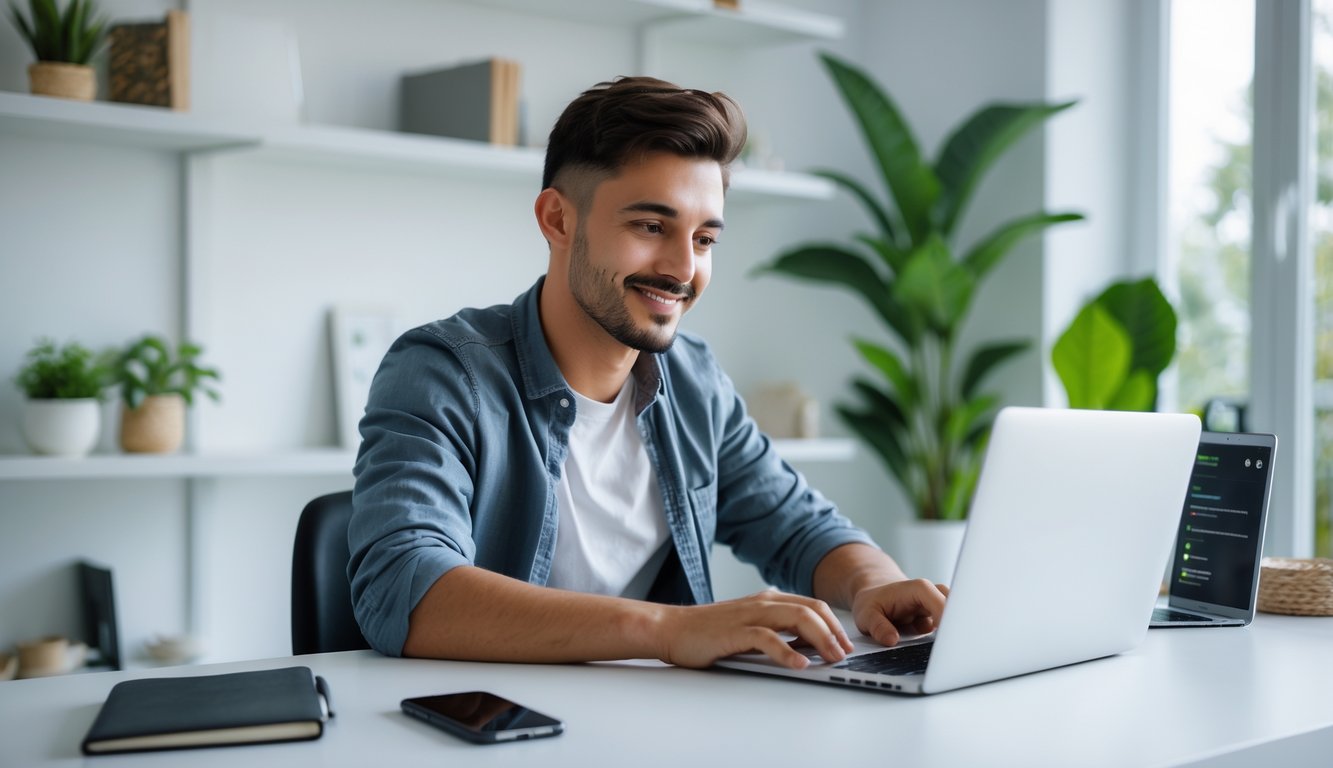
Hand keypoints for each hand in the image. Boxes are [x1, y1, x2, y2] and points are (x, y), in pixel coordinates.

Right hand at [655, 589, 853, 669]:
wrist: (671, 628)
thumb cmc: (708, 631)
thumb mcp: (748, 627)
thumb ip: (775, 631)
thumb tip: (806, 646)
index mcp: (768, 599)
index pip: (812, 605)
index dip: (833, 623)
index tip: (845, 643)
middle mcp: (763, 602)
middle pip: (811, 610)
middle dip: (834, 632)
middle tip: (845, 653)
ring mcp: (749, 614)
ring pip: (796, 618)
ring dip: (820, 639)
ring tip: (832, 658)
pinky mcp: (735, 631)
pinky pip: (768, 638)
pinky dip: (787, 651)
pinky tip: (799, 664)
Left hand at [850, 579, 949, 646]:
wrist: (876, 596)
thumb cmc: (873, 602)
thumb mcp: (866, 614)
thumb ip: (878, 626)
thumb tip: (891, 640)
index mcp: (919, 589)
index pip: (942, 604)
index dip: (948, 623)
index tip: (947, 642)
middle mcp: (933, 596)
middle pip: (957, 611)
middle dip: (956, 631)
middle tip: (951, 653)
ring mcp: (938, 608)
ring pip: (956, 620)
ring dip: (951, 636)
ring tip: (946, 655)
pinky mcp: (938, 620)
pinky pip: (949, 629)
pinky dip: (946, 641)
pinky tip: (940, 654)